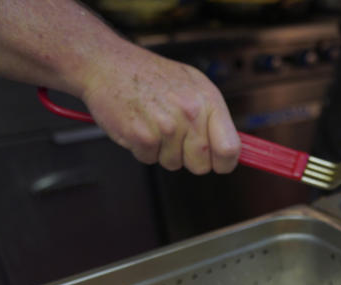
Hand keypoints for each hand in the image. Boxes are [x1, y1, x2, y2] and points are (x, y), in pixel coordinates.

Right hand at [80, 44, 240, 173]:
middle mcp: (189, 114)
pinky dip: (142, 149)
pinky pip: (149, 159)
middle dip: (190, 159)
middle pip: (202, 165)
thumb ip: (214, 117)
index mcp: (208, 102)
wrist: (108, 63)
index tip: (219, 162)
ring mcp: (165, 126)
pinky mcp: (141, 136)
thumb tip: (232, 149)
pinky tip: (140, 126)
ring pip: (174, 164)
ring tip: (154, 124)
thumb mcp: (194, 85)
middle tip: (176, 137)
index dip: (225, 163)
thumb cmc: (151, 75)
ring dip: (163, 151)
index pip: (230, 149)